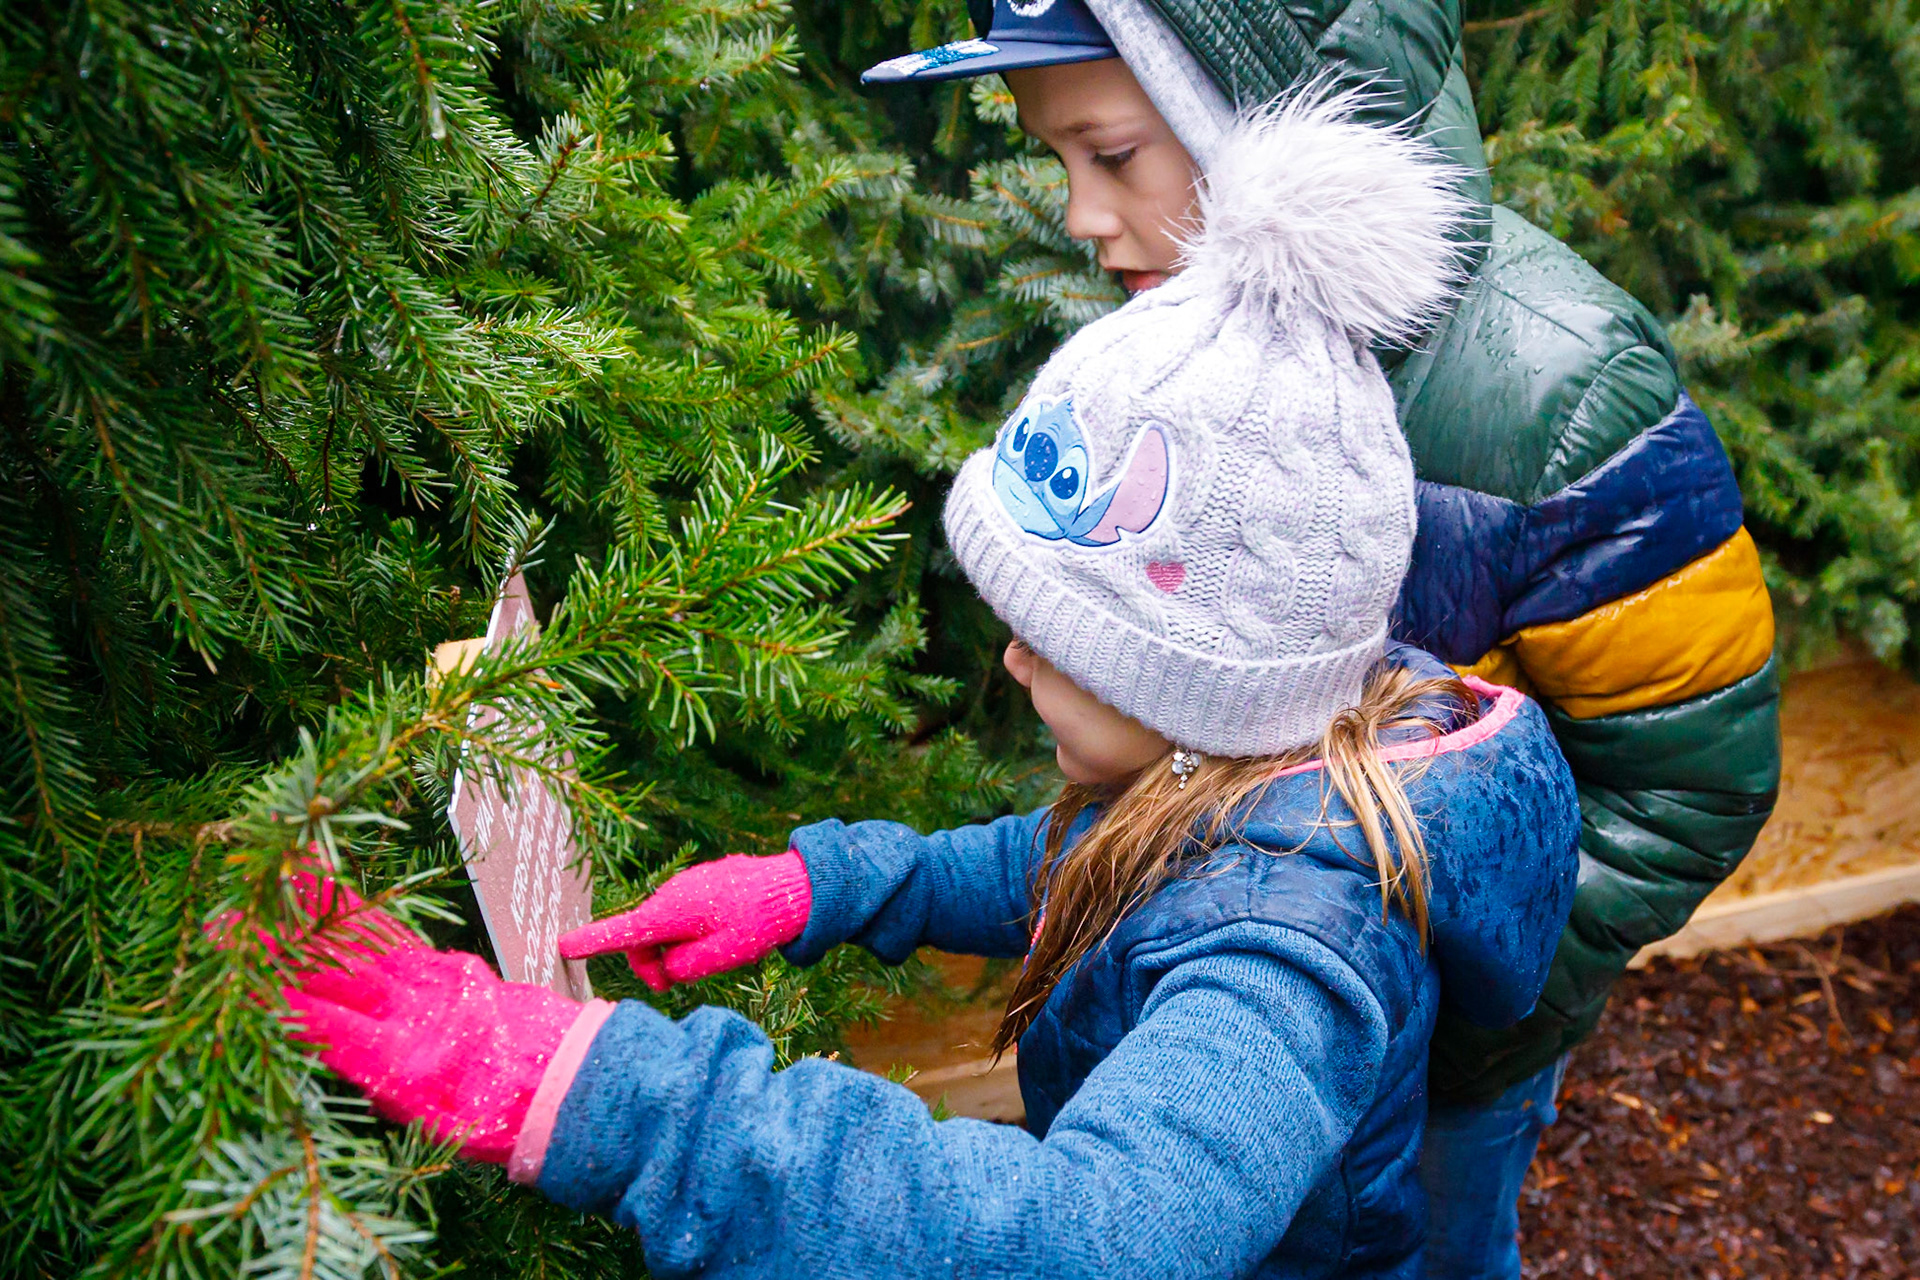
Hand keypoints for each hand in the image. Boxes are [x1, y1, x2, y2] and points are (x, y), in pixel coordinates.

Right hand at [213, 870, 579, 1163]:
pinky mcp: (457, 965)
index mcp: (403, 1063)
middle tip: (230, 923)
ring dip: (318, 915)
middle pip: (335, 974)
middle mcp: (417, 1014)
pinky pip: (400, 937)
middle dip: (279, 949)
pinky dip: (364, 916)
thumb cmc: (493, 1121)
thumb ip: (371, 1079)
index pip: (322, 1024)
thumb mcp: (421, 1122)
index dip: (275, 1000)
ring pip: (368, 943)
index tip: (234, 976)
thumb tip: (323, 1044)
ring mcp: (439, 982)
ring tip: (277, 882)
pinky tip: (337, 898)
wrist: (570, 1084)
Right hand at [558, 851, 810, 991]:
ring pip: (661, 929)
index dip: (593, 941)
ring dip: (673, 949)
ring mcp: (684, 888)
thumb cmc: (759, 922)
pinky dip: (686, 934)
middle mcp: (671, 895)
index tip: (564, 945)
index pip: (624, 931)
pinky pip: (679, 917)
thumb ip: (684, 967)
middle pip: (640, 938)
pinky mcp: (697, 887)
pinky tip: (719, 936)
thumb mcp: (722, 957)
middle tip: (674, 984)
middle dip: (650, 964)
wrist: (793, 886)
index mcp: (673, 912)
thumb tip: (666, 966)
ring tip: (712, 954)